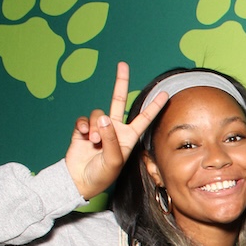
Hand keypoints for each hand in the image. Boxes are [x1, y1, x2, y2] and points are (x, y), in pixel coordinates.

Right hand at [65, 61, 168, 200]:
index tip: (165, 93)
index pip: (144, 118)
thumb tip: (103, 117)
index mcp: (128, 137)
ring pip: (98, 113)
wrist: (80, 180)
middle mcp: (115, 129)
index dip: (154, 106)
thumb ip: (110, 138)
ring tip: (94, 141)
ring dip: (96, 126)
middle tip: (123, 65)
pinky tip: (84, 136)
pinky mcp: (83, 129)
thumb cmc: (103, 174)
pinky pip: (84, 119)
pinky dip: (84, 125)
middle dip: (120, 82)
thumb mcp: (113, 159)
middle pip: (118, 101)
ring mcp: (99, 128)